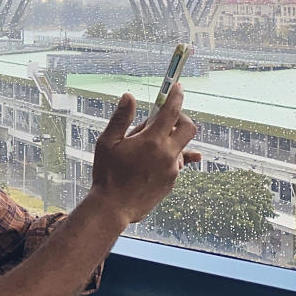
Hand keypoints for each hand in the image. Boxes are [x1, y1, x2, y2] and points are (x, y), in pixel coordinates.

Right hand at [88, 84, 196, 226]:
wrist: (114, 207)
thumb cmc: (107, 174)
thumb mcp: (107, 142)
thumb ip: (121, 118)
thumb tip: (128, 96)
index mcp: (151, 141)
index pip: (171, 112)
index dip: (175, 96)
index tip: (177, 87)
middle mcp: (167, 154)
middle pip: (188, 128)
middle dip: (181, 118)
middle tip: (166, 117)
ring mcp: (172, 169)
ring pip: (181, 147)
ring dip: (169, 140)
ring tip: (145, 146)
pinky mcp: (172, 181)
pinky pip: (176, 163)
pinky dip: (169, 156)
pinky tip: (162, 158)